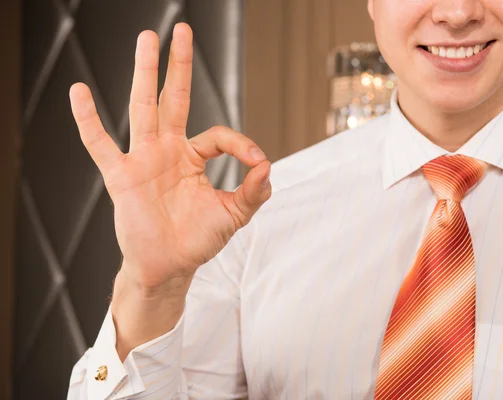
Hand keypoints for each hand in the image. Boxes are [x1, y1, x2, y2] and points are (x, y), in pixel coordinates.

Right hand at [69, 23, 270, 291]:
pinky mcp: (121, 176)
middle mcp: (167, 151)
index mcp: (193, 157)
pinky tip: (80, 92)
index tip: (257, 162)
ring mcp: (143, 159)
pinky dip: (89, 120)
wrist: (170, 267)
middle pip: (174, 99)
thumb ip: (254, 191)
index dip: (241, 144)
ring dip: (145, 73)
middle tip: (180, 30)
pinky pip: (100, 144)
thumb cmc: (198, 240)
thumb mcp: (234, 214)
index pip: (218, 135)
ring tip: (147, 38)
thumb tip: (268, 166)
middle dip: (178, 66)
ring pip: (143, 108)